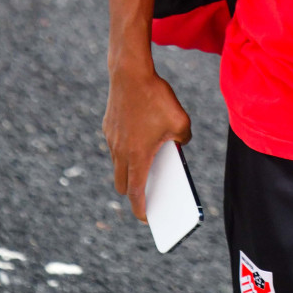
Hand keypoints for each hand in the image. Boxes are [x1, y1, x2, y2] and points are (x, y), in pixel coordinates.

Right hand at [102, 66, 191, 221]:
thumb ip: (183, 140)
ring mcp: (111, 139)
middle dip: (134, 192)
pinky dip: (127, 148)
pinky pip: (117, 144)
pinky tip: (142, 139)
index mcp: (137, 157)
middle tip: (149, 194)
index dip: (140, 209)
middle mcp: (120, 152)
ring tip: (148, 168)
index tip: (146, 219)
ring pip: (118, 164)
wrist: (130, 73)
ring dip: (130, 169)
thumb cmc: (157, 98)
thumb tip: (180, 144)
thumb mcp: (182, 122)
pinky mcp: (108, 126)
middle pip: (123, 184)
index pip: (136, 193)